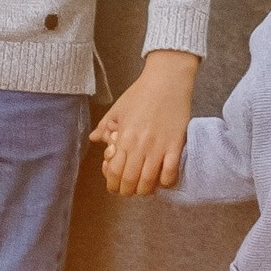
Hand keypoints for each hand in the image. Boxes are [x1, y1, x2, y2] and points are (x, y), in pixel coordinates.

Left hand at [88, 50, 199, 195]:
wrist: (167, 79)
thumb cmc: (141, 92)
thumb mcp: (118, 108)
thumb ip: (105, 126)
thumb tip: (94, 139)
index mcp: (124, 137)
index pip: (115, 171)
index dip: (113, 185)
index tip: (114, 188)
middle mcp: (140, 145)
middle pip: (130, 180)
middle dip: (127, 191)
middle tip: (128, 191)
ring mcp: (159, 146)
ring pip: (149, 181)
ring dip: (145, 190)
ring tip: (144, 188)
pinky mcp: (176, 144)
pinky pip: (171, 173)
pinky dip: (165, 182)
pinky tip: (162, 180)